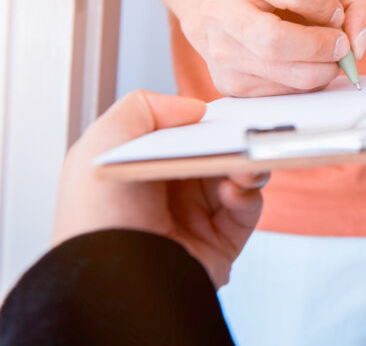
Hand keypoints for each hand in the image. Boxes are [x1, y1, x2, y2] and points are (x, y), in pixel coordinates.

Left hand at [52, 91, 267, 286]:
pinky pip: (248, 208)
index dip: (203, 121)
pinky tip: (235, 189)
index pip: (181, 134)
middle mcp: (168, 192)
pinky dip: (248, 193)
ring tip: (244, 160)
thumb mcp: (104, 142)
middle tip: (245, 130)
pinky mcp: (221, 240)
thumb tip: (196, 109)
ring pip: (238, 176)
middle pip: (215, 152)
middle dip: (233, 139)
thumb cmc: (99, 214)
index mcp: (141, 167)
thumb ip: (144, 107)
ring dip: (246, 163)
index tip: (222, 110)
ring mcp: (197, 216)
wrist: (117, 277)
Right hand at [184, 0, 365, 95]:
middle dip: (323, 46)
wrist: (240, 12)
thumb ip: (359, 3)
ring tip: (329, 56)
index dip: (326, 5)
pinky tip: (307, 65)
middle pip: (276, 41)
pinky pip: (284, 93)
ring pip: (287, 73)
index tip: (335, 12)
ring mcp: (221, 50)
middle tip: (340, 45)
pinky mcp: (230, 83)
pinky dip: (309, 82)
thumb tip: (358, 43)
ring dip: (324, 69)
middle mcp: (221, 10)